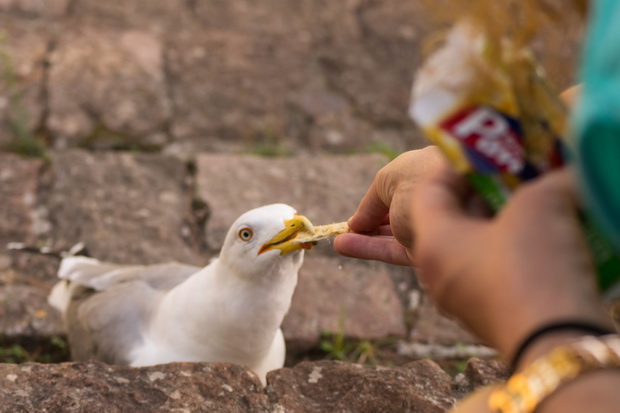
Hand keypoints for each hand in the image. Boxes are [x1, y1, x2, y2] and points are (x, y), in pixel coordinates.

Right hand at [334, 146, 444, 265]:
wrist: (458, 204)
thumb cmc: (422, 179)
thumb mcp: (388, 182)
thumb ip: (372, 205)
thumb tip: (355, 224)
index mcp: (433, 170)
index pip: (403, 187)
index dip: (380, 202)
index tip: (359, 216)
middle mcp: (437, 197)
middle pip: (399, 213)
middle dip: (372, 223)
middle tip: (348, 232)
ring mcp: (436, 227)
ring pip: (395, 234)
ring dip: (365, 237)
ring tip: (337, 242)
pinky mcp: (433, 253)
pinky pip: (396, 250)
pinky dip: (369, 248)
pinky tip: (342, 245)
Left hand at [410, 166, 612, 357]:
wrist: (556, 341)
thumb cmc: (534, 265)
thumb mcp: (538, 207)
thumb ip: (540, 180)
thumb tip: (556, 170)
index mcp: (432, 240)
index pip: (428, 191)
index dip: (455, 167)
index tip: (486, 157)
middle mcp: (434, 270)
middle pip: (443, 220)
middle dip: (471, 196)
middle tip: (501, 178)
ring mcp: (455, 296)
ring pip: (463, 247)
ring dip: (485, 225)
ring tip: (517, 207)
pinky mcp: (480, 314)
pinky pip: (481, 271)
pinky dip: (497, 252)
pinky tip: (528, 242)